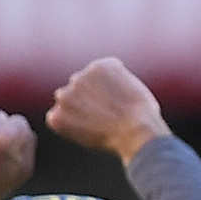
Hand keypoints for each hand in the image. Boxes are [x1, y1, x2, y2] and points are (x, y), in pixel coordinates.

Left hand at [46, 58, 169, 162]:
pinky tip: (87, 133)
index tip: (117, 106)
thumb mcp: (134, 86)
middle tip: (105, 118)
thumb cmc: (143, 114)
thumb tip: (106, 91)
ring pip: (67, 103)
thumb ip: (114, 82)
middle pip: (79, 88)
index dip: (107, 93)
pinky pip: (57, 120)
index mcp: (100, 66)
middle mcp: (79, 76)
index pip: (96, 77)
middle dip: (88, 101)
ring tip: (96, 126)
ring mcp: (66, 96)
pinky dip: (68, 127)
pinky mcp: (57, 116)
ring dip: (76, 112)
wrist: (136, 132)